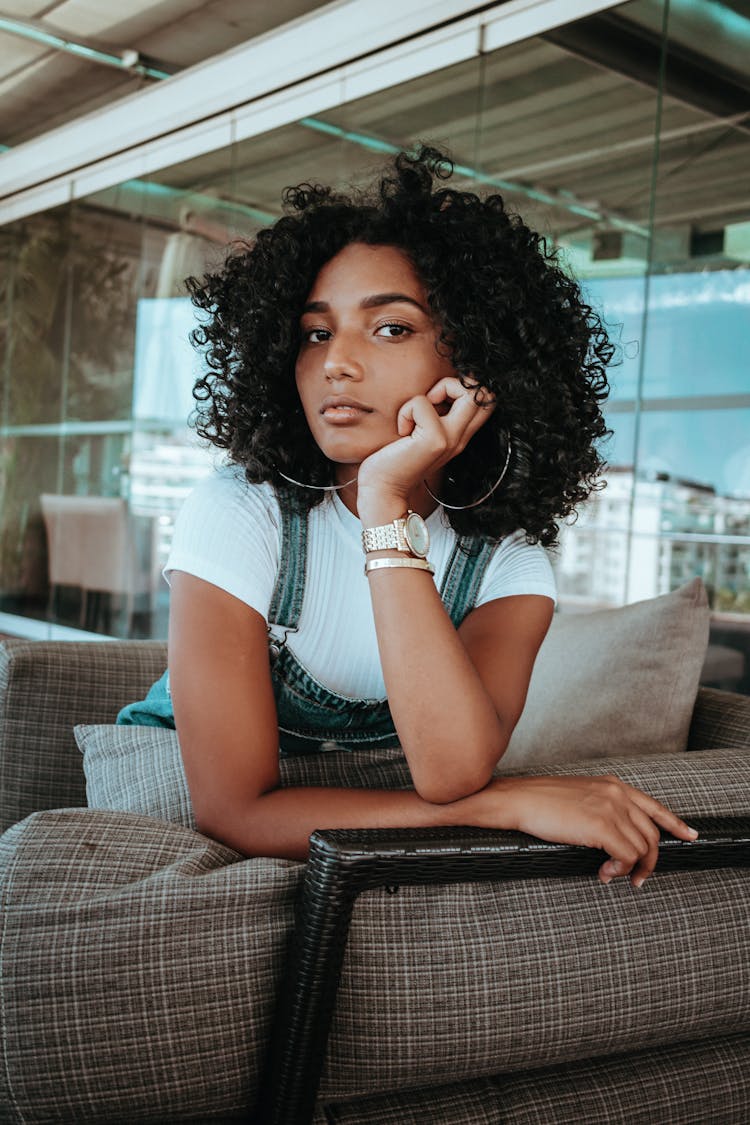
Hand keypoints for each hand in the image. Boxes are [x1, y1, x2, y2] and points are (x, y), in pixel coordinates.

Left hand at [357, 376, 495, 499]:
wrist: (382, 491)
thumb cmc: (393, 460)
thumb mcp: (420, 434)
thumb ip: (432, 415)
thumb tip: (430, 389)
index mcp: (459, 435)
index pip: (485, 401)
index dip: (463, 388)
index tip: (435, 401)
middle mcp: (460, 437)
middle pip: (486, 394)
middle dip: (457, 383)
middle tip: (430, 400)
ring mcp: (450, 439)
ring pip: (468, 393)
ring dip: (438, 389)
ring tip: (417, 413)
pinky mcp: (434, 441)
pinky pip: (422, 403)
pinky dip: (406, 410)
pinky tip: (401, 430)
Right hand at [480, 774, 698, 886]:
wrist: (518, 801)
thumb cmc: (540, 803)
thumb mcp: (579, 797)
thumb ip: (602, 809)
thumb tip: (615, 837)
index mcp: (612, 785)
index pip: (654, 806)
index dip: (675, 823)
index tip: (690, 836)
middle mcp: (617, 794)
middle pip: (652, 834)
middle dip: (649, 862)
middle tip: (637, 879)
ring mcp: (611, 809)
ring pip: (642, 848)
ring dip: (630, 868)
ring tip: (610, 874)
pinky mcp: (602, 826)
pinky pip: (627, 856)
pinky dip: (620, 870)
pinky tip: (605, 873)